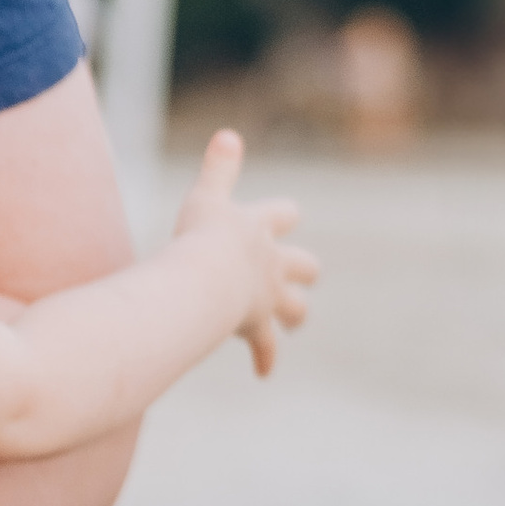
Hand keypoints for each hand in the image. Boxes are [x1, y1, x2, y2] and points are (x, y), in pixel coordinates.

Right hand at [173, 128, 318, 375]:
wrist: (207, 280)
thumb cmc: (201, 237)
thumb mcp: (207, 197)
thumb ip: (218, 168)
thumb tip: (228, 133)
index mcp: (258, 229)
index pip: (283, 214)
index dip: (283, 215)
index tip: (288, 216)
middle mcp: (271, 263)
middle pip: (303, 266)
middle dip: (303, 270)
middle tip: (303, 276)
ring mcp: (267, 297)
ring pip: (294, 308)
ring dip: (293, 314)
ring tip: (290, 323)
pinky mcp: (256, 325)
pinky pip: (264, 347)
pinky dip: (265, 358)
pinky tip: (263, 372)